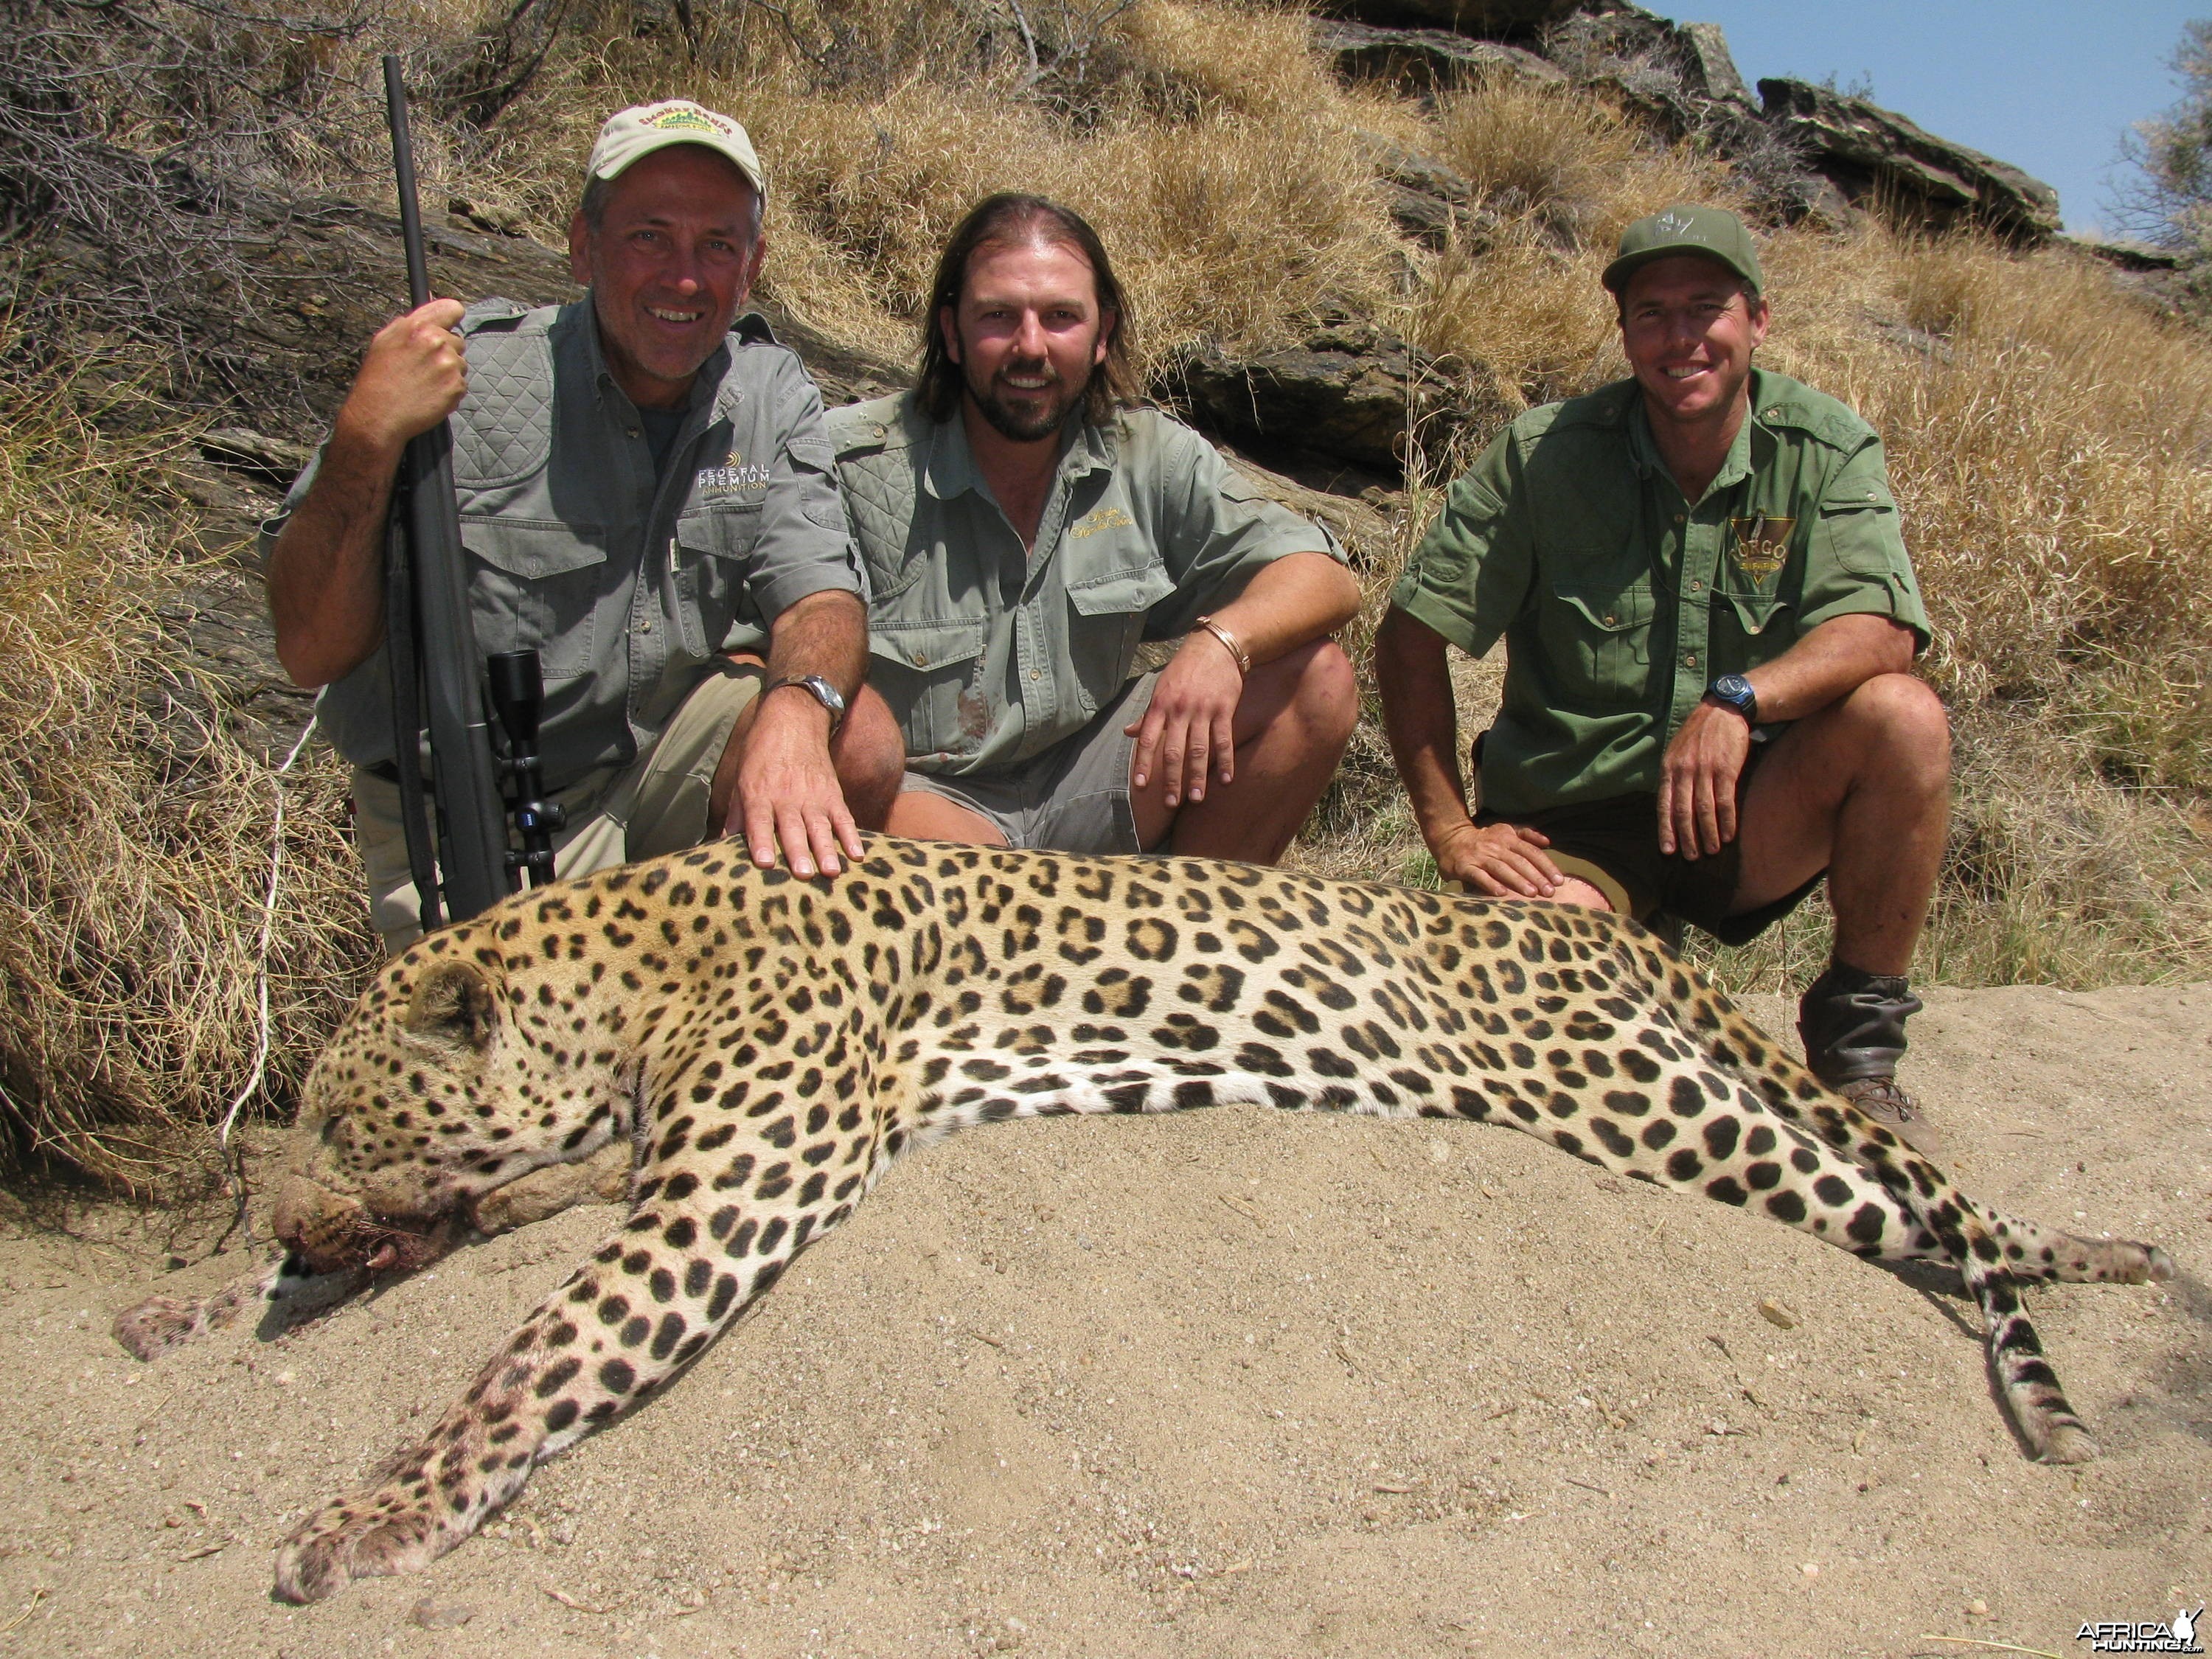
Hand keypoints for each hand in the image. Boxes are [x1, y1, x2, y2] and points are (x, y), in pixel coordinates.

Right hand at [333, 298, 468, 458]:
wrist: (378, 415)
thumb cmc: (379, 379)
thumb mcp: (386, 340)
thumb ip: (412, 320)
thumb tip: (433, 299)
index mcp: (418, 327)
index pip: (452, 309)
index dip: (451, 319)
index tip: (448, 327)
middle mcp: (437, 342)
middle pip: (457, 340)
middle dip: (445, 351)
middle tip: (423, 367)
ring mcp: (449, 365)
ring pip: (460, 363)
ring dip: (448, 372)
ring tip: (424, 383)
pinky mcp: (456, 386)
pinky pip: (461, 383)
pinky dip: (450, 390)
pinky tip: (431, 395)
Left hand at [730, 688, 863, 877]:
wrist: (793, 720)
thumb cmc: (761, 754)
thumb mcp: (741, 780)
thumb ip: (737, 815)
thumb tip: (720, 845)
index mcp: (759, 794)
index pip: (759, 821)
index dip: (761, 842)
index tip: (765, 862)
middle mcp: (787, 797)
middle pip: (793, 828)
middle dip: (798, 851)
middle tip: (803, 874)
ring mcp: (813, 796)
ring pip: (820, 827)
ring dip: (826, 849)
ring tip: (830, 871)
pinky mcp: (832, 793)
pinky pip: (843, 818)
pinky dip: (851, 836)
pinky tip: (857, 855)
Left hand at [1127, 628, 1243, 808]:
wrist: (1216, 647)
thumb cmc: (1185, 669)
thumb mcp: (1160, 687)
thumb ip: (1147, 714)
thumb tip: (1127, 732)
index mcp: (1160, 705)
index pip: (1147, 739)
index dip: (1142, 763)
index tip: (1140, 785)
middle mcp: (1179, 710)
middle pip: (1173, 751)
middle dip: (1170, 779)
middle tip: (1169, 803)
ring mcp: (1202, 711)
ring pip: (1198, 750)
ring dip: (1197, 777)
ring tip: (1196, 799)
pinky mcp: (1223, 710)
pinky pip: (1224, 740)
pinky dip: (1225, 761)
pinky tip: (1226, 780)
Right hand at [1434, 820, 1564, 898]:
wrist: (1450, 838)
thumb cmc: (1484, 839)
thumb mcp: (1505, 830)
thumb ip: (1527, 835)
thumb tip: (1548, 842)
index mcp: (1508, 837)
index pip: (1531, 851)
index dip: (1546, 865)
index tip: (1559, 880)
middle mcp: (1495, 846)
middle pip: (1519, 861)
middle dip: (1536, 877)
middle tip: (1549, 892)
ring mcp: (1479, 856)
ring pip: (1501, 869)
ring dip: (1517, 881)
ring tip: (1531, 894)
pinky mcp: (1464, 867)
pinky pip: (1479, 876)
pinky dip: (1490, 884)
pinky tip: (1502, 893)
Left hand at [1657, 699, 1751, 858]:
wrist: (1724, 710)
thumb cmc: (1699, 734)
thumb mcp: (1677, 751)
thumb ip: (1673, 776)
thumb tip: (1669, 805)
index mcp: (1669, 768)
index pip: (1664, 805)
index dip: (1666, 829)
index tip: (1668, 850)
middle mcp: (1684, 771)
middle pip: (1683, 811)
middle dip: (1687, 838)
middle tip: (1691, 857)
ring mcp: (1705, 770)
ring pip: (1704, 810)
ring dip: (1708, 833)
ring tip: (1712, 851)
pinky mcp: (1726, 769)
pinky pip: (1725, 801)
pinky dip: (1727, 821)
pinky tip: (1729, 834)